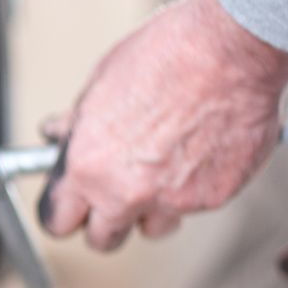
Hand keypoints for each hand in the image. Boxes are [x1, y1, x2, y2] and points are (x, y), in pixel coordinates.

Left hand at [40, 0, 287, 250]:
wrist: (230, 48)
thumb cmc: (166, 55)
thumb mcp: (100, 84)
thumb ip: (78, 125)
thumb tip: (57, 134)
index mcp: (86, 166)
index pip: (58, 221)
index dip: (65, 214)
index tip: (72, 207)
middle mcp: (124, 192)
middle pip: (103, 239)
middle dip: (107, 220)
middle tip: (116, 192)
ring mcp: (171, 200)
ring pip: (152, 228)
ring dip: (153, 207)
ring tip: (166, 163)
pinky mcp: (212, 198)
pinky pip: (195, 207)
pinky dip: (196, 186)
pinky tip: (201, 148)